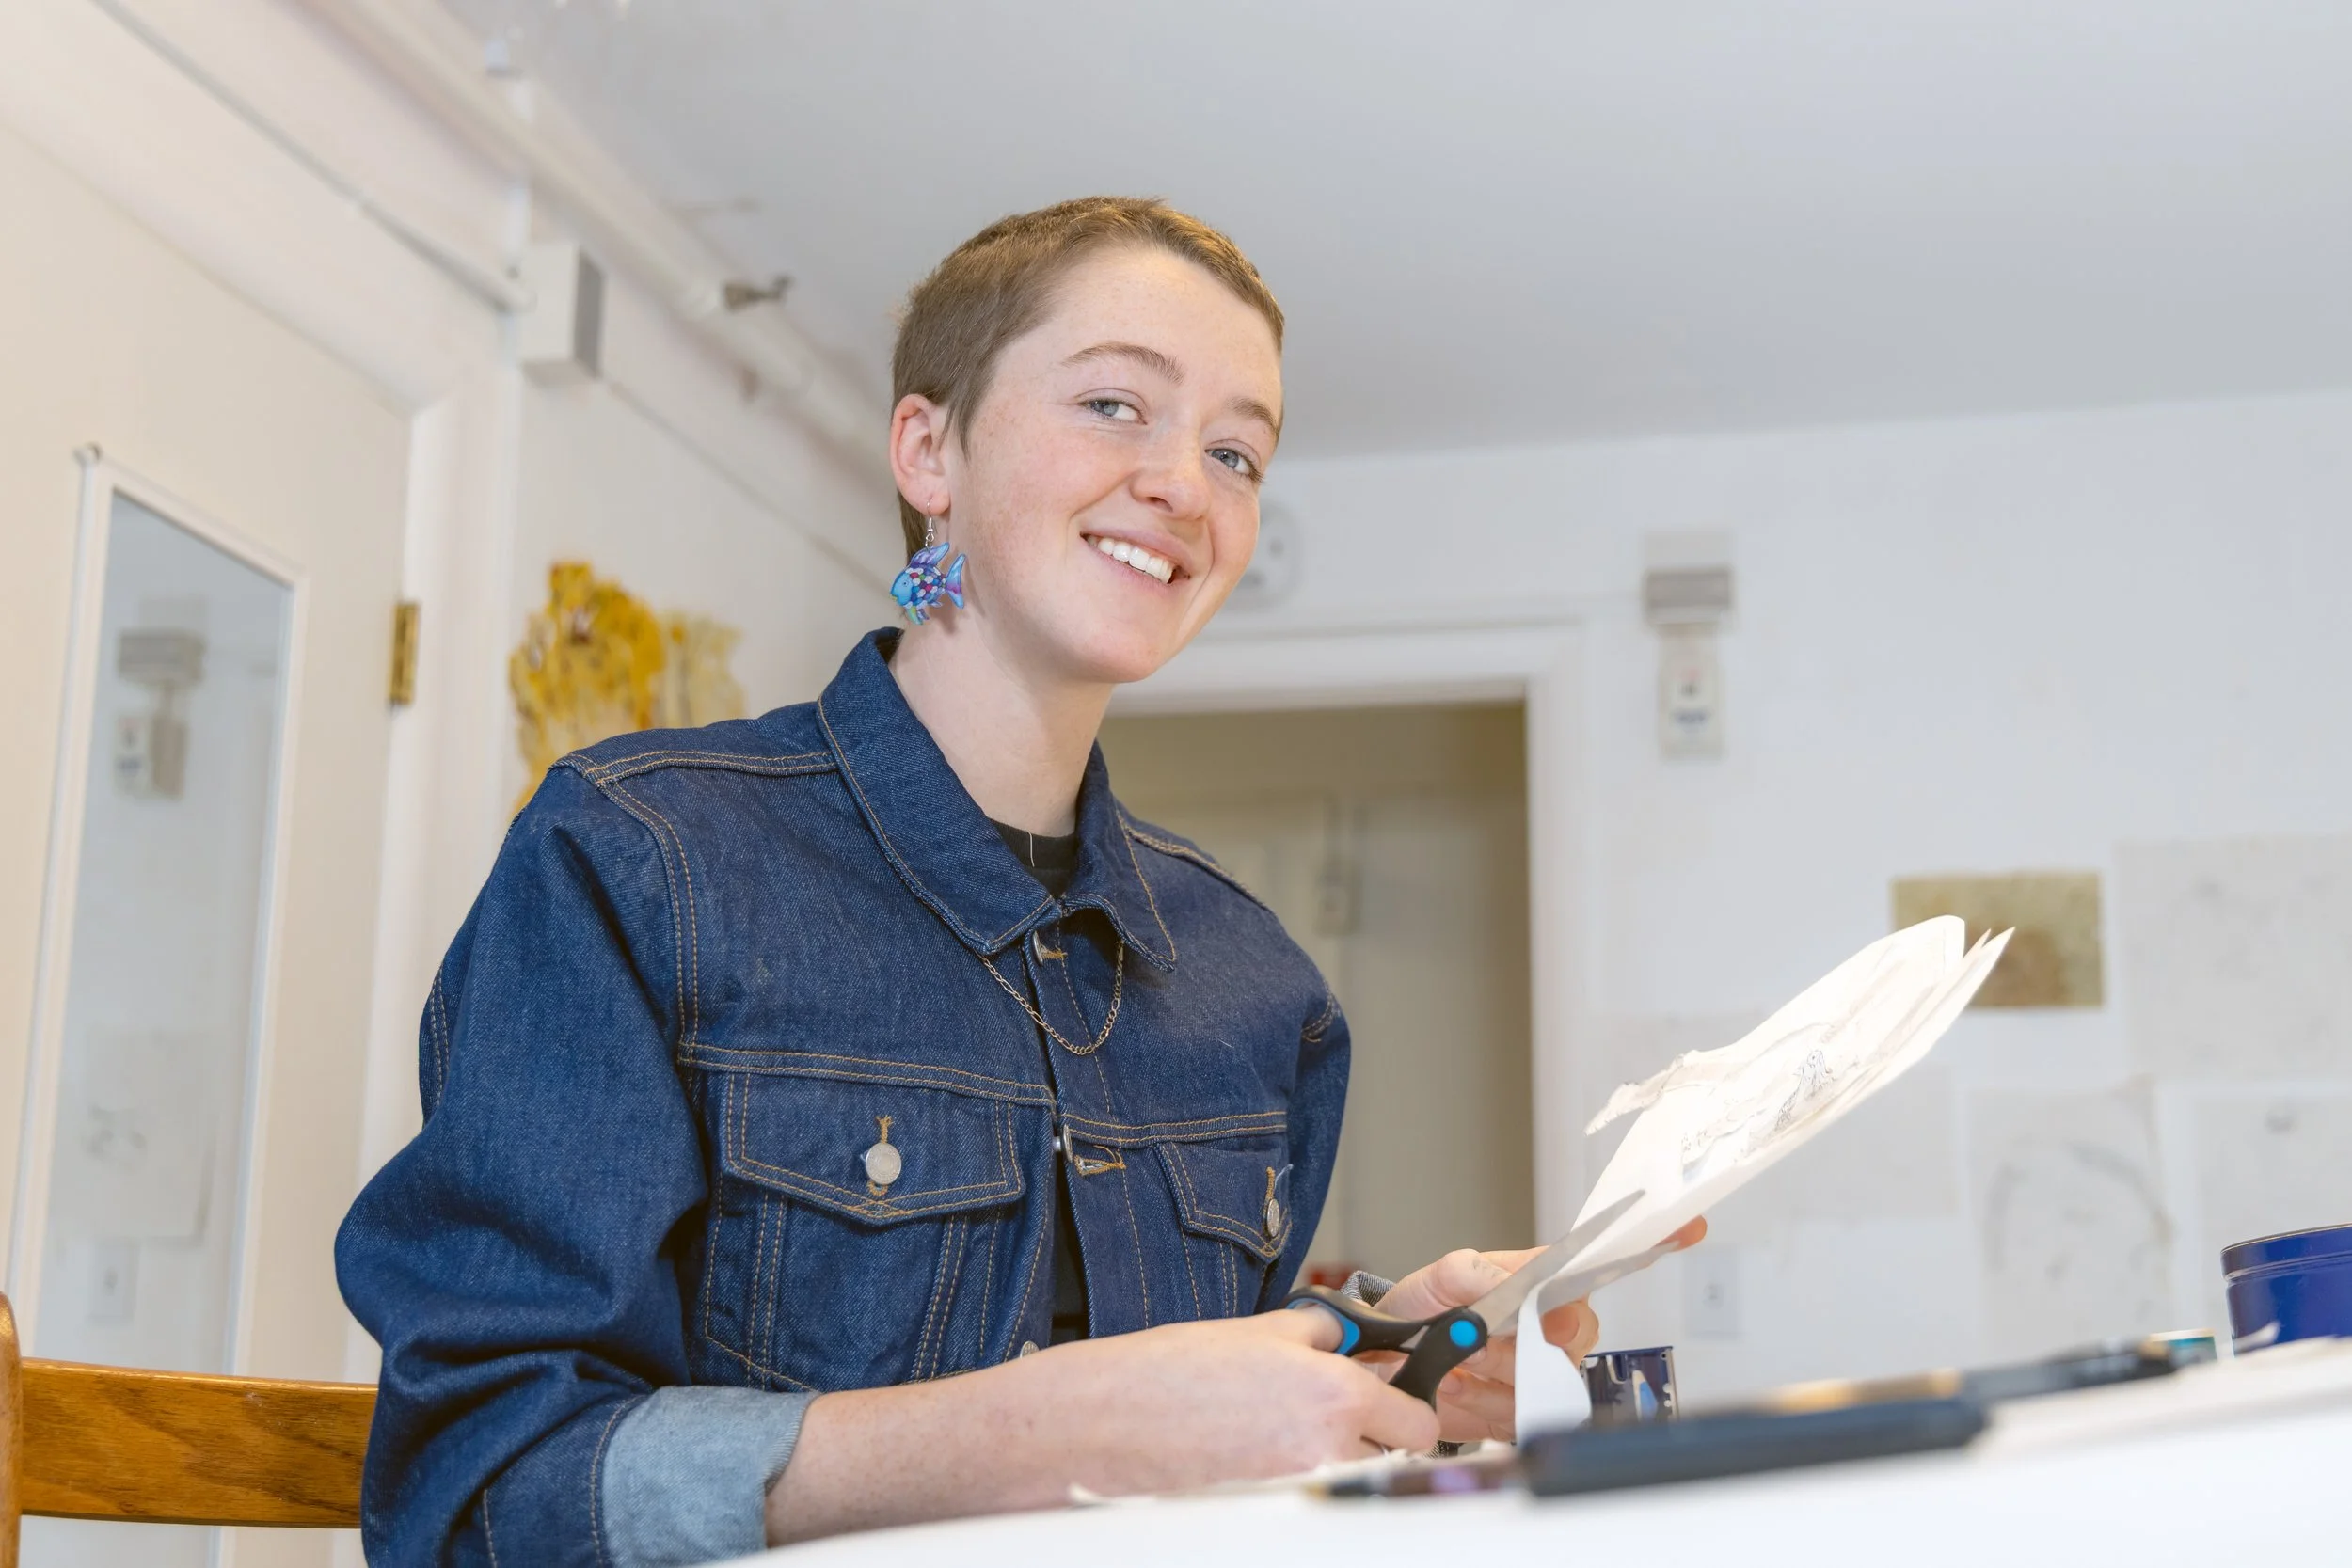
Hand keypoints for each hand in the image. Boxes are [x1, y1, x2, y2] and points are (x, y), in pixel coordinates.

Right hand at [769, 1307, 1436, 1542]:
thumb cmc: (1161, 1373)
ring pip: (1350, 1477)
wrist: (1092, 1426)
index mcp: (1329, 1392)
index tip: (1400, 1397)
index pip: (1418, 1418)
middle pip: (1396, 1456)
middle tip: (1348, 1417)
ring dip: (1339, 1458)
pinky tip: (1258, 1455)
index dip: (1411, 1406)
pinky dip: (1296, 1478)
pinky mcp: (1263, 1515)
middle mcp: (1323, 1447)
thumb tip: (1345, 1340)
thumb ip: (1313, 1335)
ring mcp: (1294, 1488)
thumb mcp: (1252, 1330)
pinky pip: (1304, 1493)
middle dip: (1382, 1438)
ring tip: (1288, 1431)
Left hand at [1368, 1215, 1708, 1442]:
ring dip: (1495, 1374)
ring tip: (1459, 1362)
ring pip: (1550, 1376)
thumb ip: (1470, 1274)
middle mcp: (1549, 1320)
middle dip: (1526, 1337)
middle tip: (1478, 1337)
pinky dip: (1484, 1406)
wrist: (1391, 1365)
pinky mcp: (1526, 1409)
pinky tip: (1461, 1389)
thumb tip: (1512, 1283)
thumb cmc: (1420, 1311)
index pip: (1598, 1258)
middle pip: (1579, 1329)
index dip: (1647, 1241)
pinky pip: (1524, 1415)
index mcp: (1535, 1277)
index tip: (1685, 1228)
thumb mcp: (1435, 1281)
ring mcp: (1541, 1366)